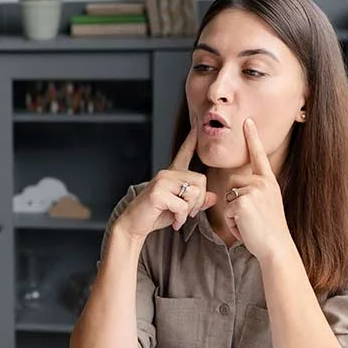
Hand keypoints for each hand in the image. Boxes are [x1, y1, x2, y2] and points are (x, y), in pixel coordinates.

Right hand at [114, 115, 217, 240]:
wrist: (133, 225)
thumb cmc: (155, 215)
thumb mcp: (180, 208)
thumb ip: (196, 201)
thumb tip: (213, 197)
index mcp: (172, 174)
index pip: (184, 152)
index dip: (192, 138)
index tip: (196, 122)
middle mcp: (167, 173)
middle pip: (200, 180)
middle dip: (198, 201)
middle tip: (188, 213)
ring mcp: (161, 181)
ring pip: (193, 193)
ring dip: (189, 211)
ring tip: (179, 217)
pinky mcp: (158, 192)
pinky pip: (183, 206)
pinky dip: (181, 218)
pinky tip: (174, 222)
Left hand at [222, 118, 293, 262]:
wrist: (276, 247)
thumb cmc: (270, 230)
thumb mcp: (266, 205)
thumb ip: (255, 192)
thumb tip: (238, 190)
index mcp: (268, 182)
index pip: (258, 155)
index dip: (252, 137)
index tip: (247, 121)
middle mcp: (262, 183)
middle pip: (232, 181)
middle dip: (234, 200)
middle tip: (250, 218)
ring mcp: (253, 191)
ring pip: (228, 197)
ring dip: (233, 213)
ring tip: (249, 223)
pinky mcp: (243, 202)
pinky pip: (227, 210)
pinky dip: (232, 222)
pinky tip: (245, 228)